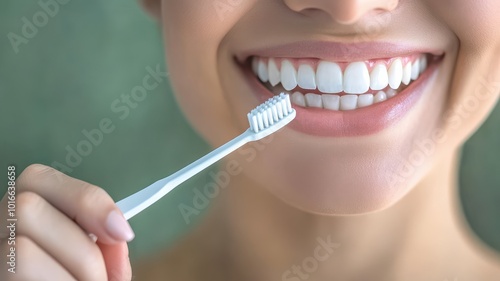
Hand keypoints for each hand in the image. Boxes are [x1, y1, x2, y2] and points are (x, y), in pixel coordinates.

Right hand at [0, 164, 133, 280]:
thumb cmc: (75, 279)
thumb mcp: (93, 261)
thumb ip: (106, 245)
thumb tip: (118, 235)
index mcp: (23, 212)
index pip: (39, 178)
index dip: (87, 201)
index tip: (123, 232)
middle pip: (26, 208)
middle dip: (80, 249)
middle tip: (99, 279)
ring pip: (21, 250)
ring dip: (71, 276)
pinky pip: (18, 275)